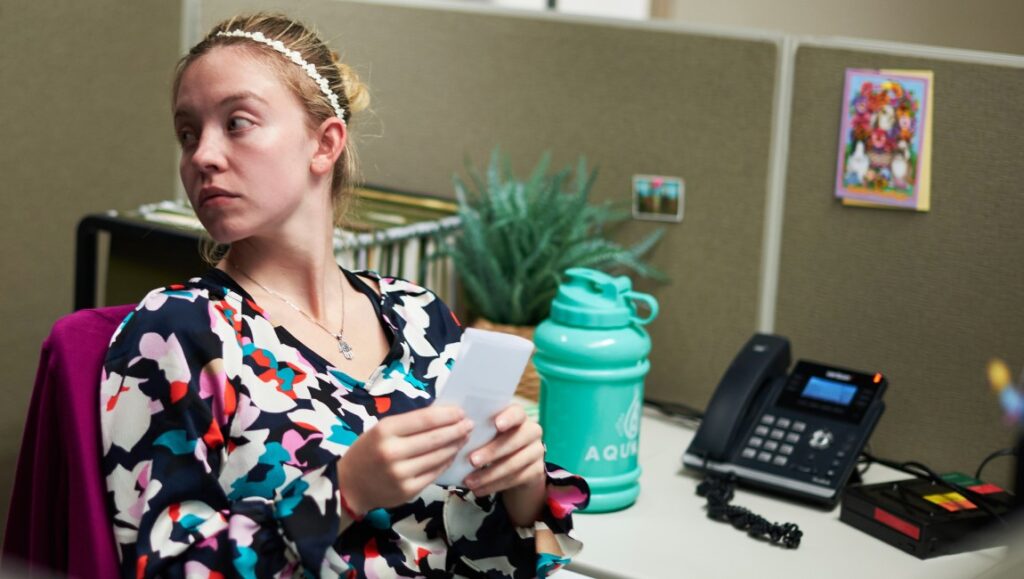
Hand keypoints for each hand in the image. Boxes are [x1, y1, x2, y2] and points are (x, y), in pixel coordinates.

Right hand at [337, 405, 472, 515]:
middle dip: (456, 430)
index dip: (447, 415)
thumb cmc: (368, 451)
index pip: (424, 419)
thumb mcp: (381, 430)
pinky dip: (446, 462)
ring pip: (438, 456)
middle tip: (470, 424)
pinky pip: (434, 473)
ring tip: (464, 437)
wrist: (349, 486)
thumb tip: (443, 415)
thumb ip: (408, 424)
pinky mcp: (408, 491)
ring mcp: (401, 474)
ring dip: (455, 445)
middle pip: (434, 438)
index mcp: (384, 430)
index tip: (461, 412)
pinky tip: (452, 454)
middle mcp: (392, 452)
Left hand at [463, 404, 546, 525]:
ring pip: (513, 464)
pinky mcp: (537, 471)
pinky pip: (515, 479)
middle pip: (513, 441)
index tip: (497, 424)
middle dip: (491, 452)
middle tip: (471, 461)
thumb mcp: (489, 433)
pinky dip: (494, 485)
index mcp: (519, 416)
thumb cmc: (494, 442)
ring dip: (489, 474)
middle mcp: (532, 431)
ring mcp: (537, 451)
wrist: (516, 465)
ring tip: (469, 481)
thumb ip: (479, 430)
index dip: (508, 418)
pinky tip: (479, 490)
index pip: (517, 413)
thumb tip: (457, 432)